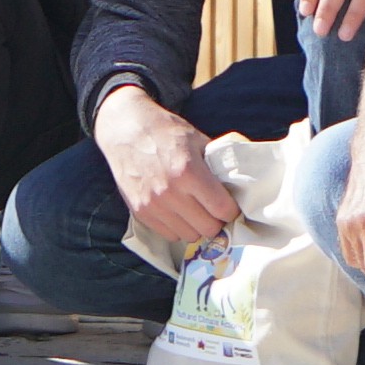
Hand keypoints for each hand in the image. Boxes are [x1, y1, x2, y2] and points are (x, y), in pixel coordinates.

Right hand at [94, 85, 234, 258]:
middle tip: (214, 208)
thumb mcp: (197, 139)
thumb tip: (240, 183)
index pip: (223, 210)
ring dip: (196, 225)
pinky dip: (177, 227)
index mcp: (189, 172)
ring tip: (195, 210)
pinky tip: (178, 211)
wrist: (124, 128)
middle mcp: (170, 192)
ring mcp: (153, 205)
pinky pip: (169, 234)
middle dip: (216, 220)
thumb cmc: (165, 131)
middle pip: (208, 228)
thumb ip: (217, 163)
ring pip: (189, 235)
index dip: (231, 209)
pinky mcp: (140, 212)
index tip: (230, 204)